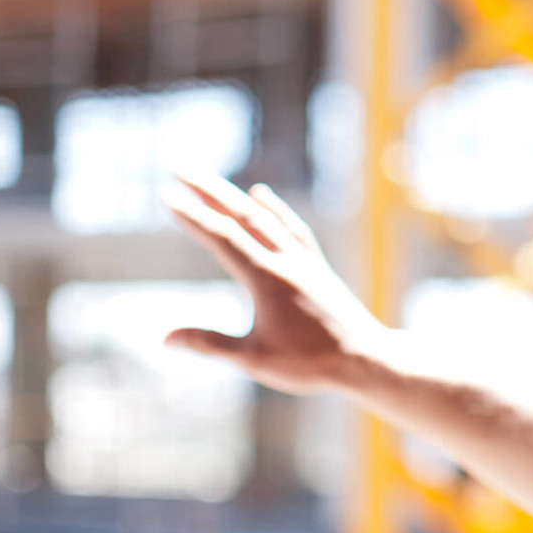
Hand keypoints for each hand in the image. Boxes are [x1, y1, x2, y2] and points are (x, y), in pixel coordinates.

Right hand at [165, 171, 389, 394]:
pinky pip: (291, 228)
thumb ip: (211, 344)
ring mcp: (304, 261)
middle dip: (208, 191)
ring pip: (265, 218)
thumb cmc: (311, 364)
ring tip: (210, 180)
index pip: (223, 239)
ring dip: (235, 197)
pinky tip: (262, 196)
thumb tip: (166, 339)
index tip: (168, 196)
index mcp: (267, 279)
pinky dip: (274, 209)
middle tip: (180, 169)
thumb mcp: (255, 359)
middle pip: (243, 216)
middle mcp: (286, 262)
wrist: (366, 360)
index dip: (194, 217)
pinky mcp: (317, 267)